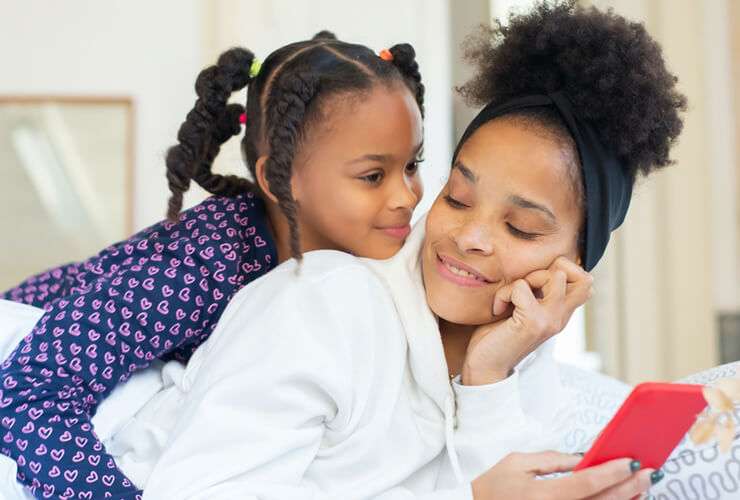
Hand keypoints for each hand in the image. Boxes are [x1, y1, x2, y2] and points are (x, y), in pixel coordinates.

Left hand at [462, 256, 592, 384]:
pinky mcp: (533, 322)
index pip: (586, 282)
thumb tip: (539, 268)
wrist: (484, 367)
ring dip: (524, 280)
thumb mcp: (523, 310)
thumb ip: (536, 293)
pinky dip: (504, 293)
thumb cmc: (497, 336)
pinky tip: (497, 310)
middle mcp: (561, 318)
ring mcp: (550, 320)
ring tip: (509, 300)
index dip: (563, 271)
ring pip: (554, 276)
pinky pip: (521, 286)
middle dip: (549, 270)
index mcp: (560, 315)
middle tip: (524, 288)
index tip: (533, 285)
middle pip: (582, 277)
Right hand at [471, 451, 654, 499]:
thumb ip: (552, 460)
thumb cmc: (491, 488)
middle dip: (628, 487)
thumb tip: (583, 457)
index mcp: (542, 496)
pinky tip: (622, 499)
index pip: (585, 483)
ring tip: (641, 486)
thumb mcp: (517, 463)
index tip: (631, 461)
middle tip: (648, 472)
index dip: (611, 472)